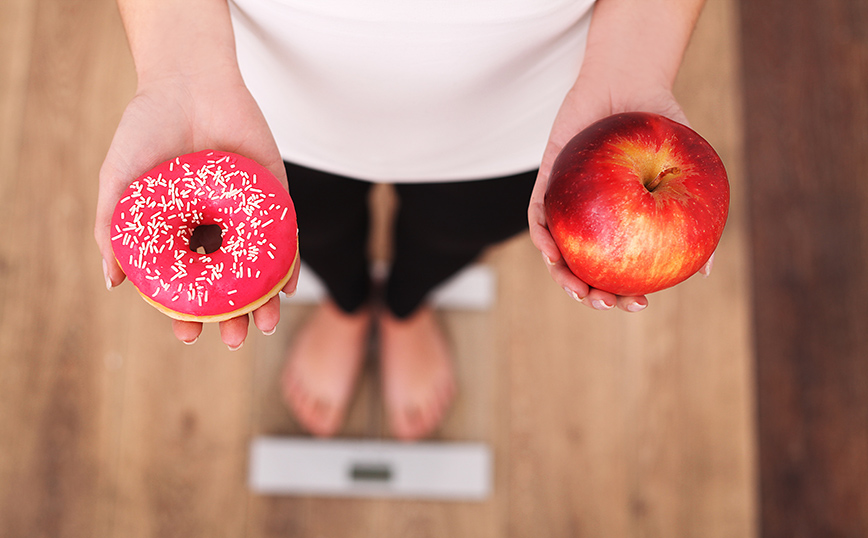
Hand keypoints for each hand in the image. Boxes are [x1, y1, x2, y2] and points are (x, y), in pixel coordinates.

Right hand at [94, 70, 298, 348]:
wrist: (188, 81)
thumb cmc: (147, 130)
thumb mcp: (120, 181)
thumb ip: (113, 229)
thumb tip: (113, 282)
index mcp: (179, 231)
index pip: (187, 283)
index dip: (187, 312)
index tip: (188, 335)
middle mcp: (214, 228)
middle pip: (227, 283)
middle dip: (231, 316)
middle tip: (233, 339)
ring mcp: (246, 215)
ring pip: (258, 268)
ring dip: (262, 300)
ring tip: (262, 325)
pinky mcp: (274, 196)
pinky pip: (285, 236)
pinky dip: (288, 263)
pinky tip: (286, 288)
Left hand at [528, 75, 704, 311]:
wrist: (630, 82)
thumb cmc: (661, 126)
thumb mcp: (686, 170)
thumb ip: (694, 216)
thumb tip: (706, 270)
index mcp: (622, 222)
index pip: (619, 269)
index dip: (624, 293)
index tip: (638, 304)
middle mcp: (593, 218)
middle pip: (584, 268)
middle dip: (590, 295)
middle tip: (606, 303)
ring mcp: (568, 203)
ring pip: (557, 251)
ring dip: (562, 276)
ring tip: (578, 290)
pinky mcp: (546, 182)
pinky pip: (538, 215)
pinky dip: (542, 236)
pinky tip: (552, 251)